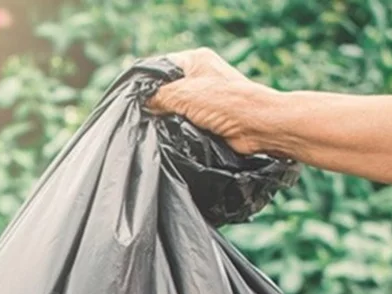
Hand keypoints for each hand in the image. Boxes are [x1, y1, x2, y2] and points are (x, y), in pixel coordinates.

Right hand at [148, 48, 276, 154]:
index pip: (161, 67)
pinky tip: (171, 136)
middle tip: (143, 116)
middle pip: (168, 89)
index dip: (146, 82)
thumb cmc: (224, 102)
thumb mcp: (182, 94)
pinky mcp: (211, 117)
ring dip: (169, 119)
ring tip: (157, 127)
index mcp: (196, 59)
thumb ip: (157, 97)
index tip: (133, 99)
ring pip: (176, 108)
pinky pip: (187, 122)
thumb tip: (144, 105)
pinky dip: (180, 129)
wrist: (258, 126)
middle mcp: (202, 76)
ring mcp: (207, 97)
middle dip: (157, 103)